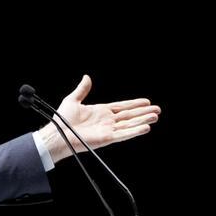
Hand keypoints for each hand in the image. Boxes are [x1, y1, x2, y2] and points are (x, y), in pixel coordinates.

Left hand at [42, 75, 160, 161]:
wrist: (57, 135)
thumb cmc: (63, 120)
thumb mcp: (73, 100)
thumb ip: (82, 89)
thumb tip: (87, 77)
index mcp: (101, 111)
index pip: (122, 107)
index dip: (134, 104)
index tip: (146, 102)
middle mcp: (107, 121)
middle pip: (130, 115)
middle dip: (144, 112)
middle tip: (157, 110)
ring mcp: (108, 130)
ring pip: (130, 124)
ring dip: (143, 120)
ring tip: (155, 117)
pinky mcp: (107, 138)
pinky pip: (123, 134)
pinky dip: (134, 131)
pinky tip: (145, 128)